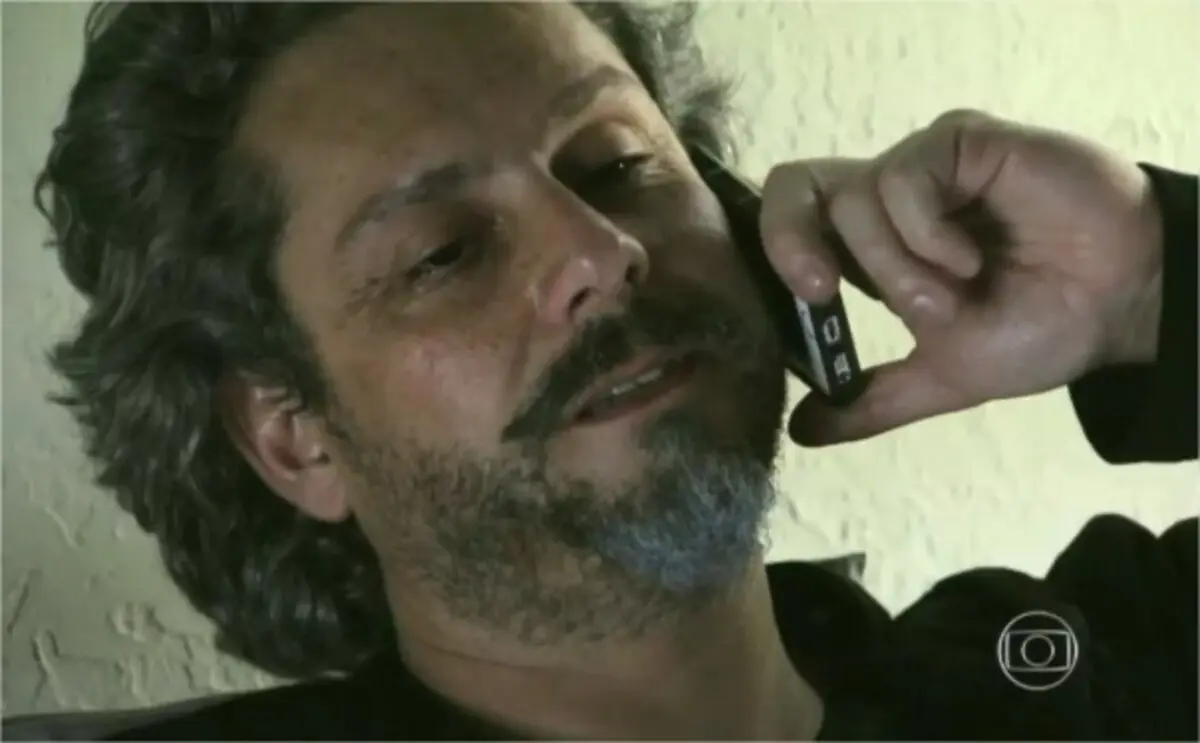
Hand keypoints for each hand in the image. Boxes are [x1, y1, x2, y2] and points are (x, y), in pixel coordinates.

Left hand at [760, 109, 1164, 445]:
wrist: (1120, 308)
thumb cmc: (1036, 327)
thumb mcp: (943, 376)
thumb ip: (871, 401)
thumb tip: (799, 432)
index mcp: (869, 249)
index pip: (787, 228)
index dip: (772, 259)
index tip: (800, 309)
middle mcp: (885, 201)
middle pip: (792, 187)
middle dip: (788, 241)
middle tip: (819, 290)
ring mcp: (921, 166)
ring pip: (852, 197)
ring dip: (894, 265)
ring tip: (953, 293)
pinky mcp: (959, 140)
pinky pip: (902, 177)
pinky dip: (926, 233)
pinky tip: (971, 259)